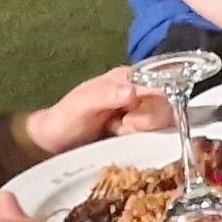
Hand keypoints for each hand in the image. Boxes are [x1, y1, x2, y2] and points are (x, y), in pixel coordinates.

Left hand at [19, 65, 172, 157]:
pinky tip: (122, 139)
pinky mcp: (142, 132)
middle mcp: (139, 92)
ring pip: (164, 123)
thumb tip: (132, 91)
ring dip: (143, 132)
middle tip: (121, 126)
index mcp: (127, 78)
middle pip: (166, 105)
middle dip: (145, 121)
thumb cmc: (65, 119)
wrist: (55, 143)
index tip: (131, 117)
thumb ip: (105, 95)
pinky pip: (158, 136)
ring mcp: (142, 112)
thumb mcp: (82, 104)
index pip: (160, 83)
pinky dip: (144, 142)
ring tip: (117, 131)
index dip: (153, 102)